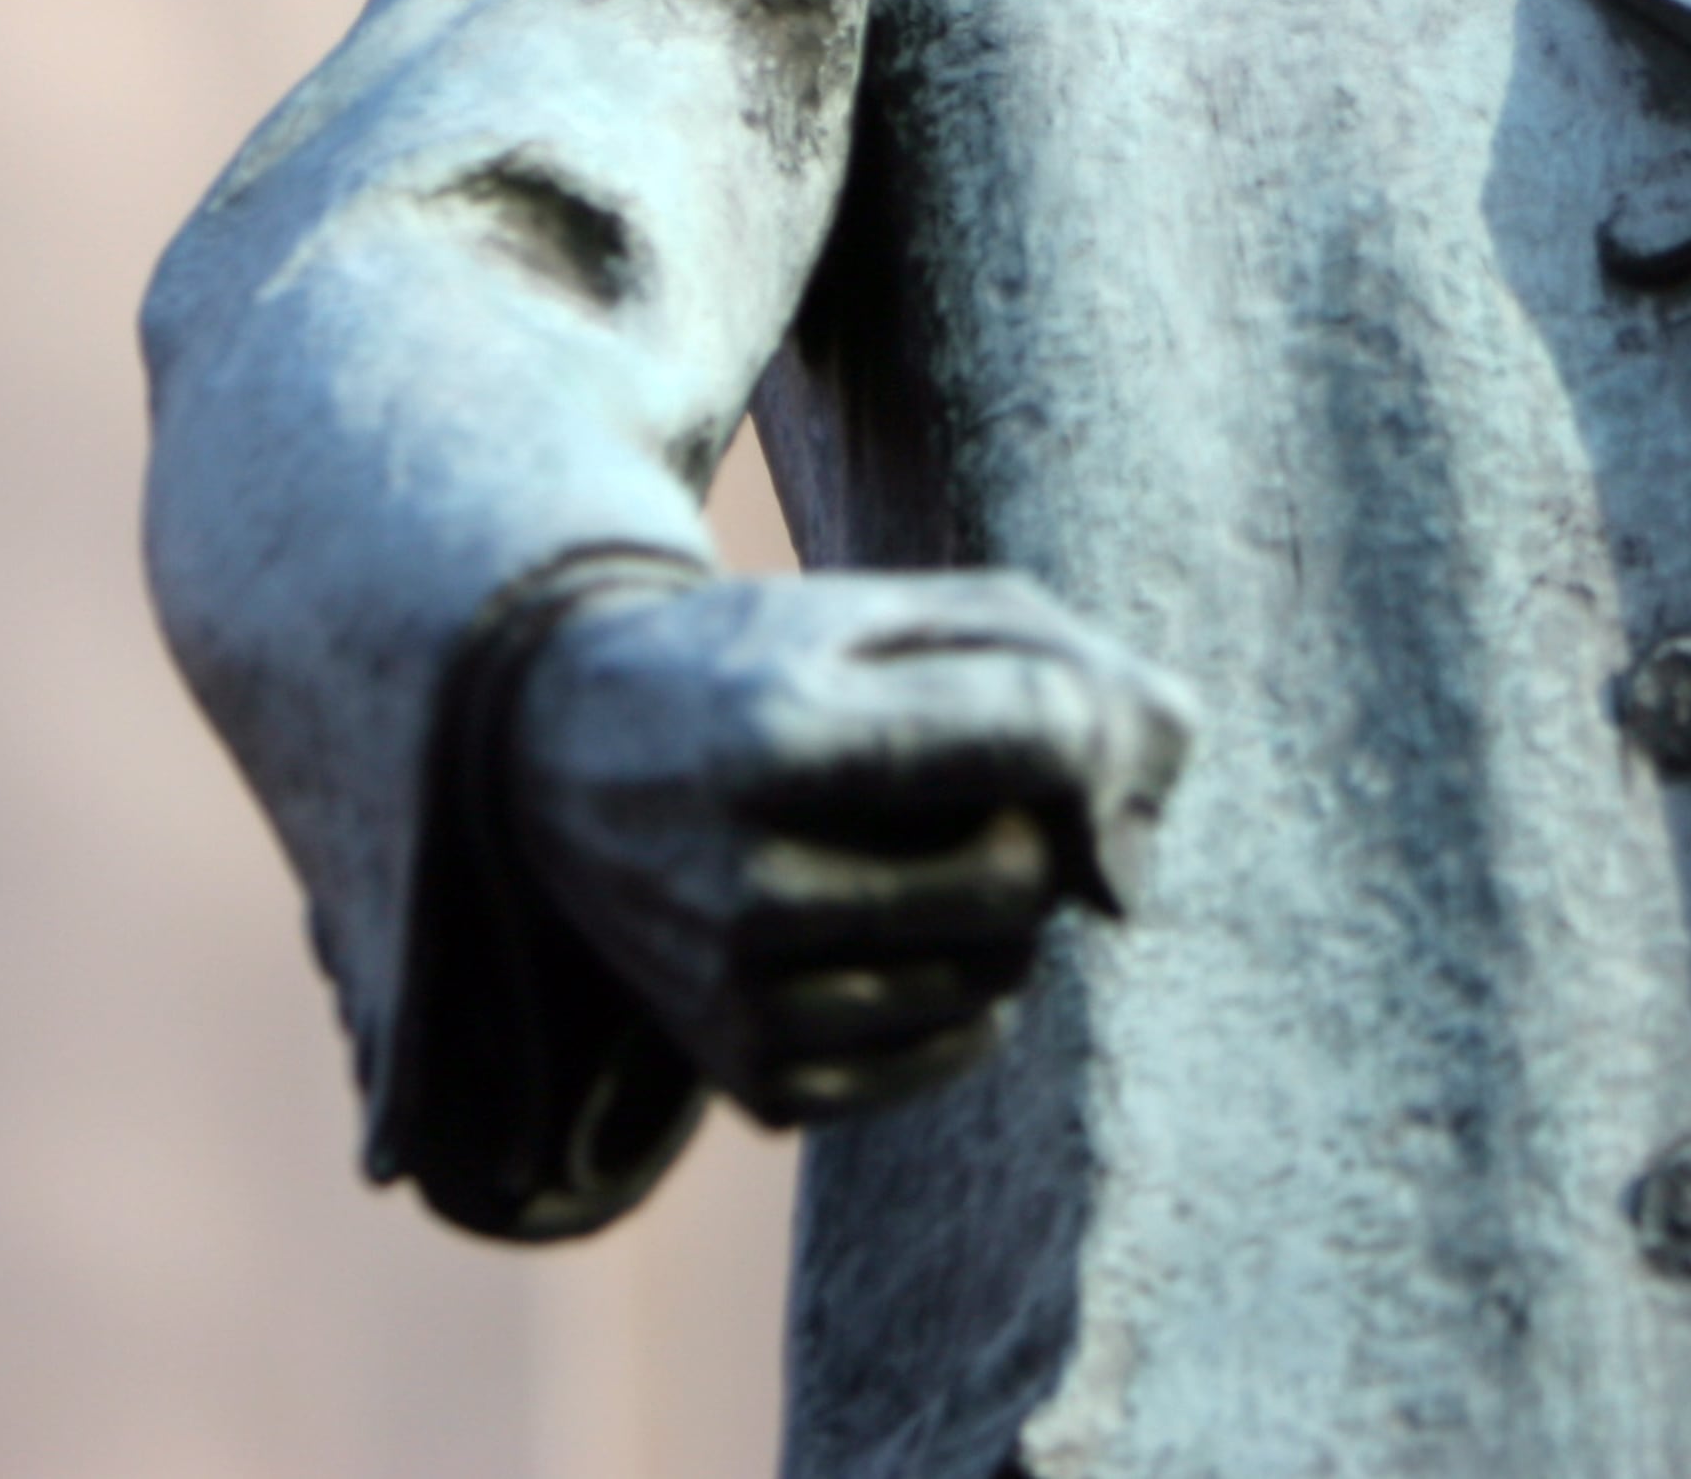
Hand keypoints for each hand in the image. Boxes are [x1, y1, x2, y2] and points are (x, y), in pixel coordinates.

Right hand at [506, 568, 1191, 1127]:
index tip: (1066, 702)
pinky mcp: (755, 1082)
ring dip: (1008, 900)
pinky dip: (971, 976)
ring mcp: (740, 1001)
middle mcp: (746, 884)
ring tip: (913, 840)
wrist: (561, 756)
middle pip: (1026, 873)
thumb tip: (1130, 872)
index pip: (1042, 736)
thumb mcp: (904, 608)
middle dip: (1040, 818)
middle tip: (965, 774)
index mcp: (778, 731)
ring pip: (1005, 967)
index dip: (1099, 717)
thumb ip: (1069, 676)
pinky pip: (965, 1042)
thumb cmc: (773, 661)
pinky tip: (893, 916)